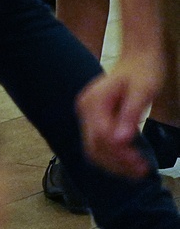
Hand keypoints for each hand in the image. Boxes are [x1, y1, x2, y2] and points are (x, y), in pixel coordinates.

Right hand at [78, 52, 165, 177]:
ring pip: (93, 148)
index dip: (120, 155)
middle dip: (117, 163)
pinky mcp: (93, 118)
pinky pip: (97, 143)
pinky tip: (129, 160)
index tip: (142, 164)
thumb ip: (131, 114)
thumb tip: (122, 139)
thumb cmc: (143, 71)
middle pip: (93, 146)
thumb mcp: (143, 91)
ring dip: (114, 163)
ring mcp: (87, 113)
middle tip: (142, 171)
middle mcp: (85, 109)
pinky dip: (112, 156)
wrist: (138, 57)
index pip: (101, 136)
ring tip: (137, 170)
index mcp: (94, 101)